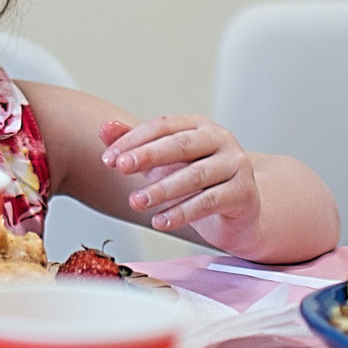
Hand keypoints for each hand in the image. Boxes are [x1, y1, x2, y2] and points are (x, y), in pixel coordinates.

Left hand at [100, 115, 262, 244]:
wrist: (241, 210)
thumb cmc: (200, 182)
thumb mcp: (165, 162)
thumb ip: (136, 145)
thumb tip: (104, 129)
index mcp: (199, 126)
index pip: (163, 125)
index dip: (134, 139)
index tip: (109, 158)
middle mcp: (221, 139)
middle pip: (181, 144)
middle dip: (148, 156)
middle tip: (121, 168)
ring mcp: (236, 165)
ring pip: (195, 175)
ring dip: (161, 190)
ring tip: (136, 201)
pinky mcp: (244, 193)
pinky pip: (209, 202)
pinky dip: (182, 213)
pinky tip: (160, 221)